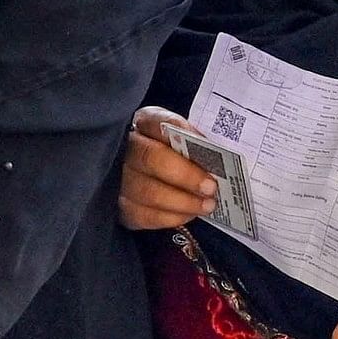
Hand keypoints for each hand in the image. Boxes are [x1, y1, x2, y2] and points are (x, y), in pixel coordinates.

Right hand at [119, 108, 221, 230]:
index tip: (205, 143)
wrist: (144, 175)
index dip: (180, 130)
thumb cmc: (171, 153)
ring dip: (183, 201)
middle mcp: (126, 149)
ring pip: (148, 192)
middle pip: (151, 158)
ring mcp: (119, 179)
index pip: (157, 121)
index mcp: (143, 123)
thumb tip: (217, 151)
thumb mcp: (178, 136)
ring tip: (208, 204)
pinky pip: (145, 215)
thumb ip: (192, 140)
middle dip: (185, 175)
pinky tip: (190, 213)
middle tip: (211, 186)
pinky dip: (172, 217)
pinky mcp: (122, 206)